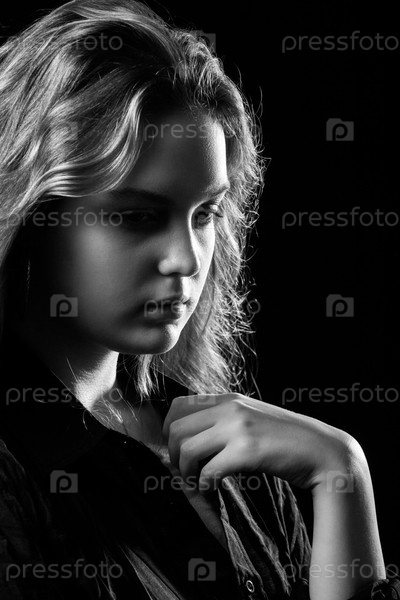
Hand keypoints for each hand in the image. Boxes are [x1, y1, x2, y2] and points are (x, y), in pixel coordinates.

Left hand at [162, 393, 356, 491]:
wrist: (321, 450)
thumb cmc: (285, 439)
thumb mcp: (251, 418)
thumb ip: (223, 420)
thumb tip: (189, 438)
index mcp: (228, 398)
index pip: (177, 406)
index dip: (169, 431)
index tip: (178, 450)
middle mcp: (230, 407)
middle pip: (176, 429)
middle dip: (173, 456)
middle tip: (186, 471)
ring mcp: (239, 427)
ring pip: (187, 449)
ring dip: (186, 472)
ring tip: (198, 482)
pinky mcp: (248, 450)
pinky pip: (209, 470)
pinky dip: (205, 485)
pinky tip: (213, 489)